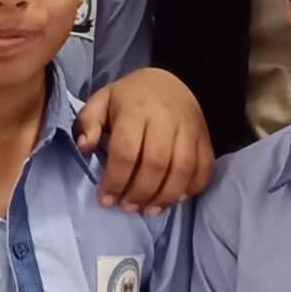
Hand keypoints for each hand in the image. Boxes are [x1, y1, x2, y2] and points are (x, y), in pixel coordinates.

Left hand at [75, 68, 212, 212]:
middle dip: (140, 193)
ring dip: (166, 196)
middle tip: (127, 207)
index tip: (106, 199)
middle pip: (156, 164)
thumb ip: (88, 124)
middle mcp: (166, 118)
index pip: (126, 152)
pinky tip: (176, 199)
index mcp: (136, 109)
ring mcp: (190, 128)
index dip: (115, 180)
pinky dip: (193, 188)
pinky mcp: (205, 137)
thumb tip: (85, 148)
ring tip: (149, 210)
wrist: (168, 81)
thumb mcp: (101, 102)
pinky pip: (205, 168)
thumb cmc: (129, 98)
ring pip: (182, 170)